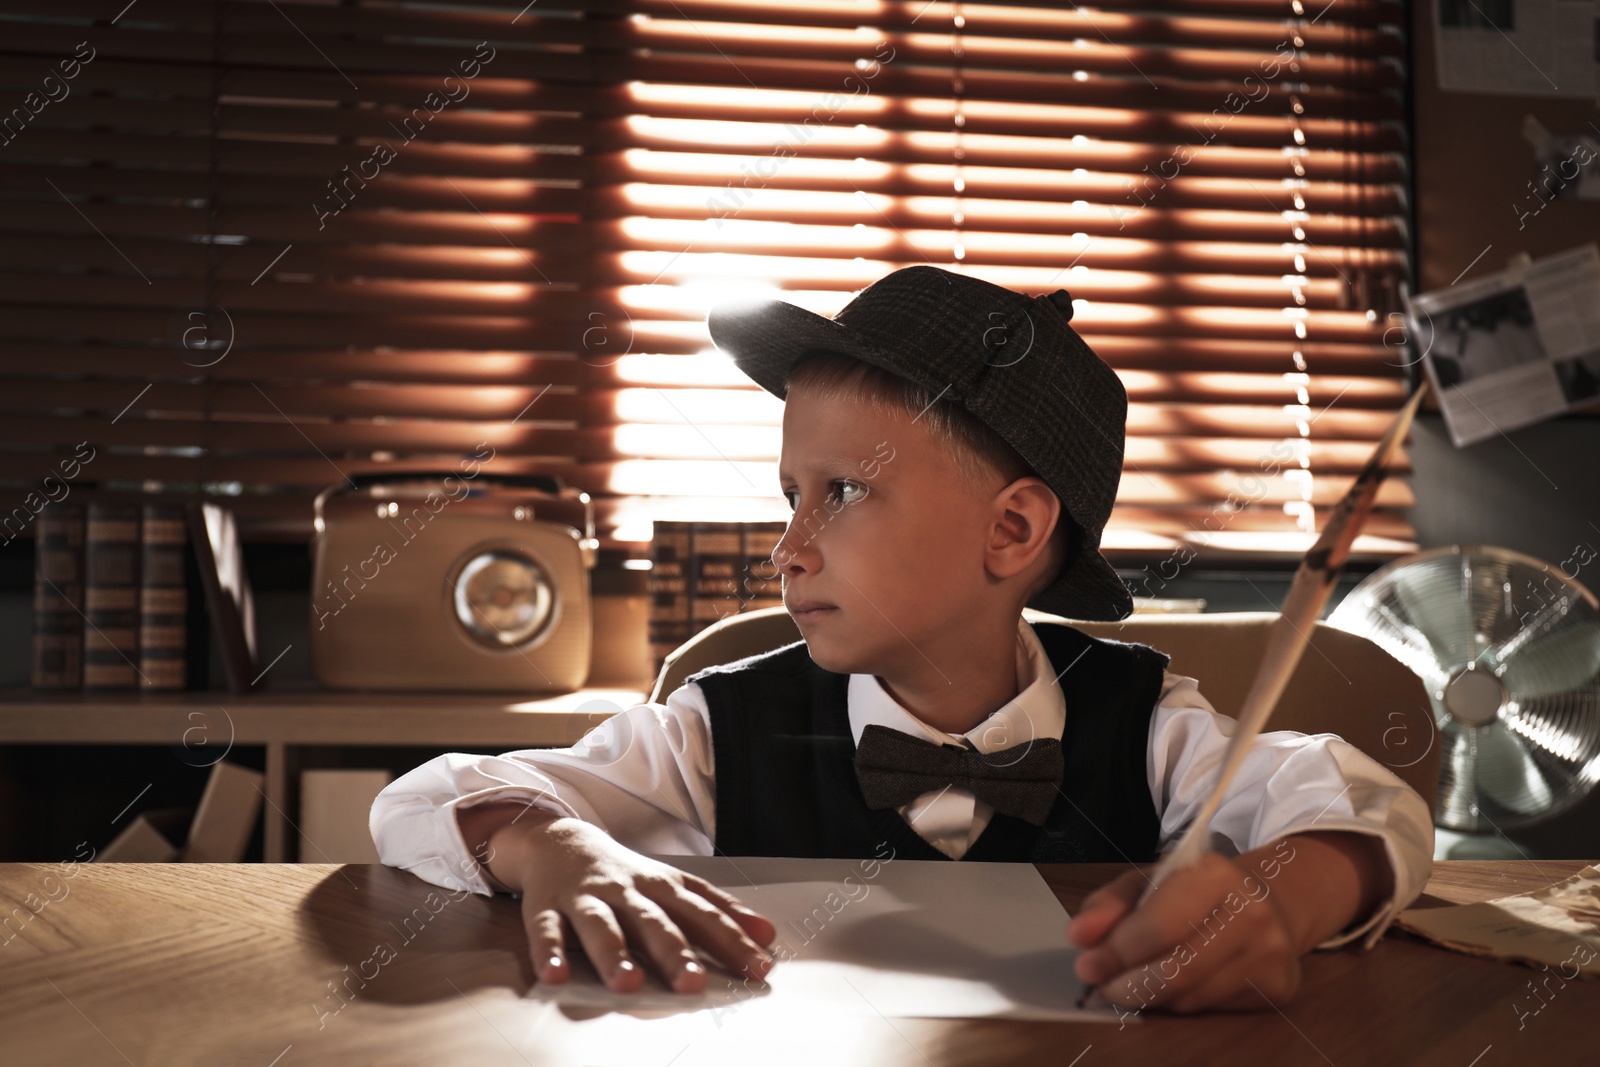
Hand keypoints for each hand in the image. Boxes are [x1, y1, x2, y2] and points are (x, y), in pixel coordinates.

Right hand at [486, 810, 777, 994]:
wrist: (561, 842)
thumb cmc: (626, 876)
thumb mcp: (675, 885)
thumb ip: (718, 910)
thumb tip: (768, 935)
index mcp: (662, 887)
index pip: (703, 915)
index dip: (731, 941)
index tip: (758, 968)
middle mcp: (627, 891)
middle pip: (653, 922)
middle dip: (674, 952)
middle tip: (694, 984)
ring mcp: (587, 898)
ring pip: (601, 926)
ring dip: (614, 954)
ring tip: (628, 984)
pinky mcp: (547, 906)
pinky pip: (547, 931)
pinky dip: (549, 953)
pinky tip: (555, 975)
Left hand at [1065, 852, 1301, 1013]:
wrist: (1271, 902)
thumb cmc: (1198, 892)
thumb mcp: (1151, 882)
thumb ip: (1109, 905)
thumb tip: (1078, 936)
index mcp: (1215, 874)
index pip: (1159, 926)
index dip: (1117, 952)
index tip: (1087, 965)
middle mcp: (1251, 912)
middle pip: (1176, 970)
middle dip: (1128, 984)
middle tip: (1103, 986)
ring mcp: (1270, 952)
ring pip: (1190, 997)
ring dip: (1149, 997)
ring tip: (1131, 984)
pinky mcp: (1279, 986)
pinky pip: (1210, 1008)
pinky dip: (1178, 1003)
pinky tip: (1170, 987)